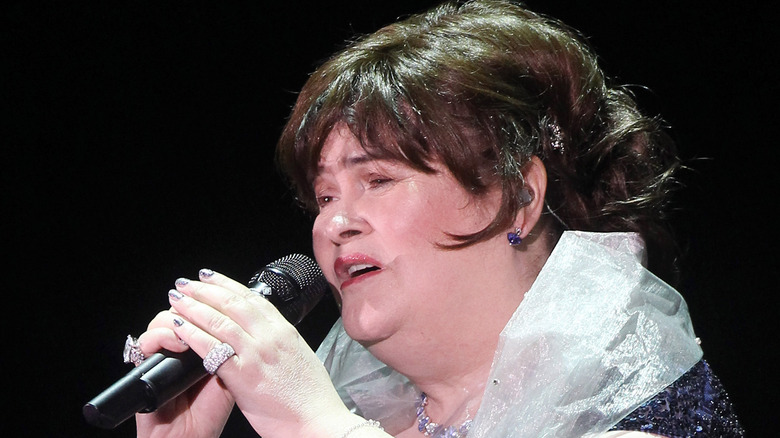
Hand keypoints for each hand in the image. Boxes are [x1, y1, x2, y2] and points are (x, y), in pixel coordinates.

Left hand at [137, 269, 354, 437]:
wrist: (318, 421)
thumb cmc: (312, 397)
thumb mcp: (301, 358)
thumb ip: (281, 344)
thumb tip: (268, 335)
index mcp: (286, 331)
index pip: (252, 298)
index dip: (227, 284)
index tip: (209, 277)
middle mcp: (271, 336)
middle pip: (232, 303)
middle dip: (204, 290)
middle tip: (185, 284)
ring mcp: (257, 354)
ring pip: (219, 320)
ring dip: (193, 307)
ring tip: (176, 299)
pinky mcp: (243, 375)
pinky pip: (211, 348)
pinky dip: (192, 334)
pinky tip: (178, 327)